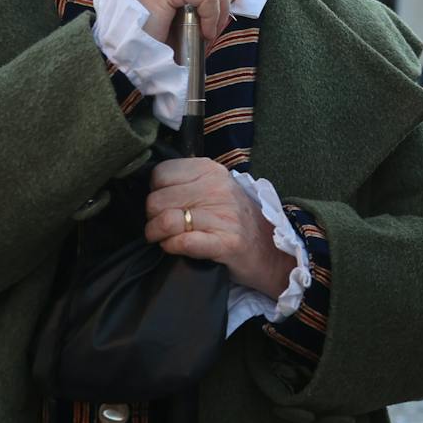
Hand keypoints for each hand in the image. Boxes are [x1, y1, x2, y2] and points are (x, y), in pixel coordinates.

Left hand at [144, 157, 293, 295]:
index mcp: (212, 171)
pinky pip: (183, 242)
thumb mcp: (215, 188)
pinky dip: (171, 247)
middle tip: (160, 227)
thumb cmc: (235, 219)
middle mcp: (218, 189)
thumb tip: (152, 188)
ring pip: (166, 220)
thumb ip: (189, 182)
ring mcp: (224, 216)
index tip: (164, 204)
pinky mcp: (227, 243)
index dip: (155, 192)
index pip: (161, 174)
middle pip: (157, 200)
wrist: (271, 250)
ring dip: (157, 234)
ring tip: (162, 238)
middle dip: (152, 217)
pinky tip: (175, 248)